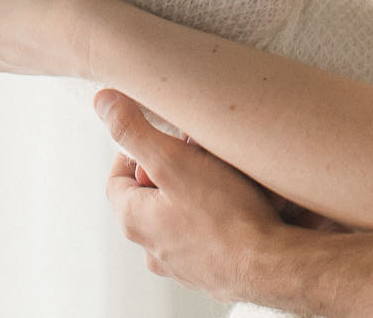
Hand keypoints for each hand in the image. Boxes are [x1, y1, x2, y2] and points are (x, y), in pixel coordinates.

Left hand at [102, 90, 293, 300]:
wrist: (268, 266)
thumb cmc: (223, 217)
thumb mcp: (172, 160)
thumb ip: (134, 131)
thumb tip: (104, 102)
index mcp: (135, 219)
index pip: (117, 179)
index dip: (133, 151)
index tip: (156, 135)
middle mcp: (152, 246)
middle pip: (150, 196)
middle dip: (171, 168)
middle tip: (197, 150)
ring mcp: (181, 262)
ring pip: (179, 215)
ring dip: (195, 192)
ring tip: (224, 174)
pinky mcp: (210, 269)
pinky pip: (206, 234)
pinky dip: (217, 216)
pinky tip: (242, 203)